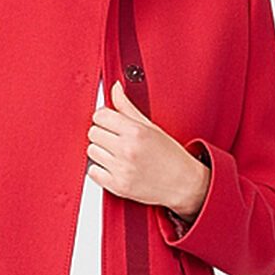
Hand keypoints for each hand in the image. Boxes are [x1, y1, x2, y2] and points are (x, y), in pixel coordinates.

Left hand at [87, 80, 210, 219]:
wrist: (183, 183)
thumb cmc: (170, 155)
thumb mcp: (150, 126)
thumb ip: (127, 107)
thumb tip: (116, 88)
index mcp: (136, 131)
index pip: (100, 116)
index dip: (104, 118)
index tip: (110, 123)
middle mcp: (127, 149)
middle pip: (93, 133)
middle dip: (102, 134)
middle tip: (115, 139)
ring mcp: (122, 169)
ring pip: (91, 151)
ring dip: (100, 151)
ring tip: (116, 154)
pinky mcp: (118, 186)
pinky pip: (92, 172)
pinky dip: (99, 170)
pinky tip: (113, 167)